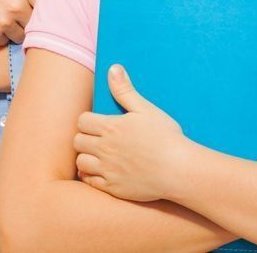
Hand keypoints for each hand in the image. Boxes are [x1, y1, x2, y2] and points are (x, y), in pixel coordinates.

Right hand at [0, 0, 51, 44]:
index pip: (50, 3)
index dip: (47, 3)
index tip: (44, 2)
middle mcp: (16, 6)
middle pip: (39, 21)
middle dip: (35, 17)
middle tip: (26, 10)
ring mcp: (2, 22)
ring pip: (24, 35)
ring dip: (21, 28)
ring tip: (12, 16)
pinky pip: (6, 41)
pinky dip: (4, 35)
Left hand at [74, 65, 190, 201]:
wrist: (178, 169)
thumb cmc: (165, 137)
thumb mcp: (146, 109)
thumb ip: (125, 90)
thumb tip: (112, 69)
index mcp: (112, 127)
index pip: (82, 120)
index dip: (88, 120)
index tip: (98, 122)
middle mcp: (105, 149)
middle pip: (78, 141)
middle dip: (85, 137)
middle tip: (98, 138)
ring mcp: (107, 170)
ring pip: (80, 162)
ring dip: (86, 157)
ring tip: (98, 154)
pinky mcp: (112, 187)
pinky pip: (89, 181)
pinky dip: (91, 176)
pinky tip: (102, 171)